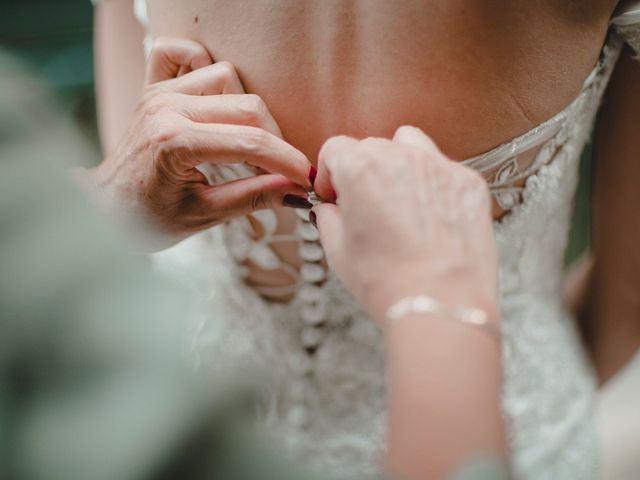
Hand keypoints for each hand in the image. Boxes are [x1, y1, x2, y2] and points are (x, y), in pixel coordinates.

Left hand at [77, 38, 311, 249]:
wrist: (105, 209)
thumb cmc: (147, 219)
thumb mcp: (204, 216)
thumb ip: (254, 198)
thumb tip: (296, 191)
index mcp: (174, 142)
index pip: (250, 143)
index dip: (287, 161)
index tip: (306, 179)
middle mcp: (166, 107)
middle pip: (247, 105)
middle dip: (274, 139)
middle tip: (279, 169)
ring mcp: (160, 93)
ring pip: (227, 76)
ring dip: (247, 108)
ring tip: (247, 143)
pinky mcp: (155, 87)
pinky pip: (184, 53)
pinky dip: (205, 65)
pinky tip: (216, 98)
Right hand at [313, 126, 498, 322]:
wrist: (440, 302)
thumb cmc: (385, 281)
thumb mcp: (337, 251)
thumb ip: (328, 218)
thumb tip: (330, 209)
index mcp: (361, 168)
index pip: (335, 148)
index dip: (329, 173)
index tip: (334, 195)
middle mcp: (401, 156)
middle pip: (372, 146)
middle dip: (362, 171)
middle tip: (365, 206)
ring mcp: (439, 165)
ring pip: (410, 145)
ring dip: (398, 164)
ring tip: (399, 201)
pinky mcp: (468, 182)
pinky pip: (443, 170)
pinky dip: (432, 185)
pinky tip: (430, 218)